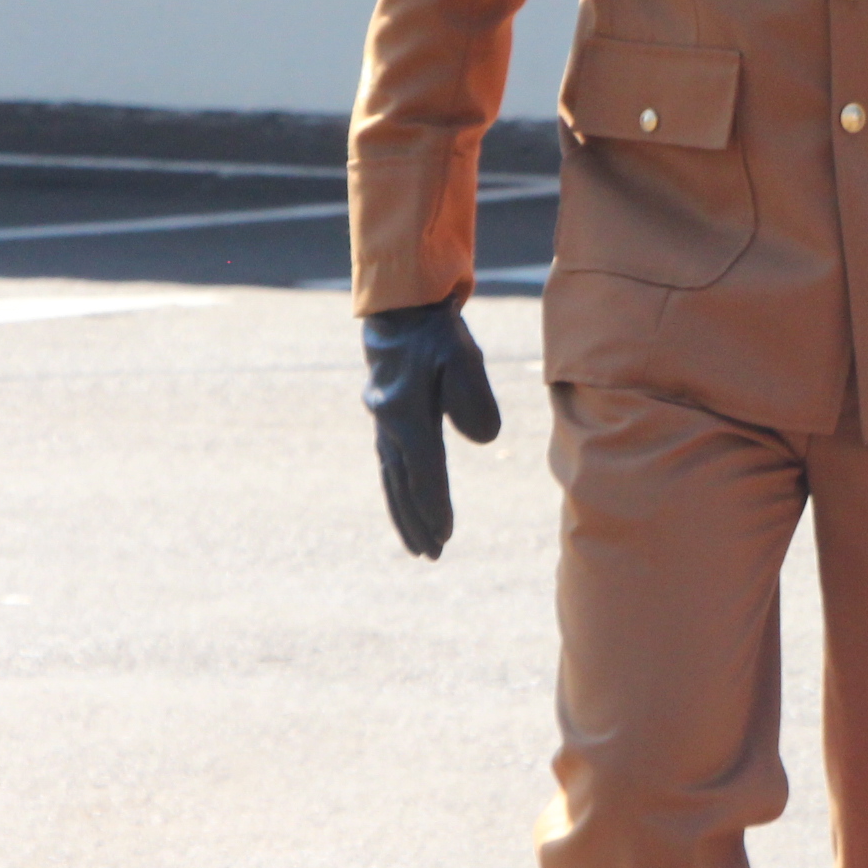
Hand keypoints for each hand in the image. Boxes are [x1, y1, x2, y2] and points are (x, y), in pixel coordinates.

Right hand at [361, 302, 502, 558]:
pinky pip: (391, 468)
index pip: (425, 472)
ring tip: (420, 546)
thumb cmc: (438, 336)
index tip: (445, 535)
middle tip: (432, 555)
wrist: (403, 312)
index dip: (435, 506)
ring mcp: (384, 426)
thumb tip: (483, 439)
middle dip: (418, 523)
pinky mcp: (387, 421)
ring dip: (406, 515)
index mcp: (407, 417)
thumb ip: (474, 399)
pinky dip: (399, 493)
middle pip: (404, 487)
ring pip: (393, 482)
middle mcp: (389, 427)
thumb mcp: (464, 358)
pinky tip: (408, 508)